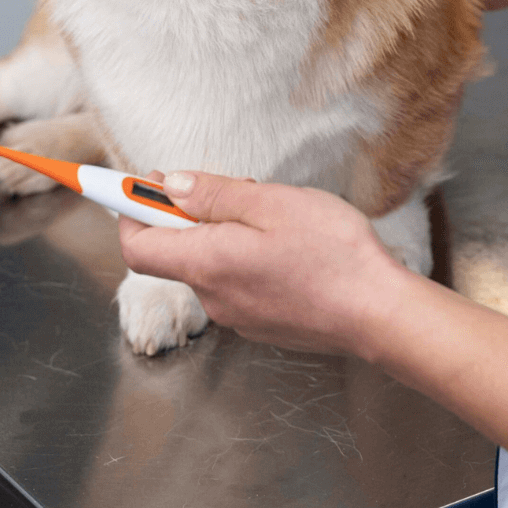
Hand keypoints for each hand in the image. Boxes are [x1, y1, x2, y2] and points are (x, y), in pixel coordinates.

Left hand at [118, 171, 404, 355]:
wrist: (379, 314)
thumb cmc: (333, 255)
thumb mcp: (272, 204)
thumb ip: (214, 194)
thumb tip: (169, 186)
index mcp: (207, 264)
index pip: (136, 245)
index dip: (128, 211)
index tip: (133, 184)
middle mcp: (213, 296)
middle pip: (174, 251)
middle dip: (190, 213)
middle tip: (234, 188)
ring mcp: (238, 315)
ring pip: (210, 263)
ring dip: (224, 233)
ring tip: (275, 216)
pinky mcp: (261, 323)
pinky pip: (236, 281)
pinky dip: (245, 257)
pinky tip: (288, 245)